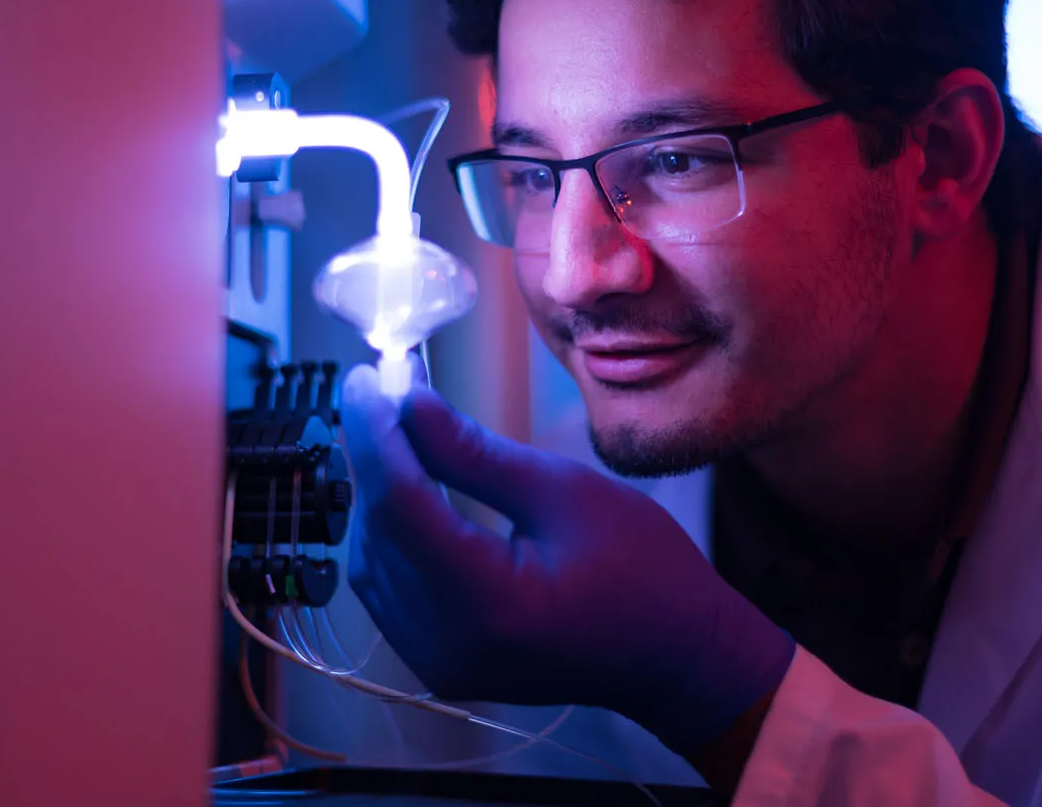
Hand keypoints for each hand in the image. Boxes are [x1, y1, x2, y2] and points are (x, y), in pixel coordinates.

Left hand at [340, 365, 794, 755]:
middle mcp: (448, 644)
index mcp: (487, 603)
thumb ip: (474, 454)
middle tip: (380, 391)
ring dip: (378, 493)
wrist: (678, 658)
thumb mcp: (564, 491)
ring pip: (372, 561)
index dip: (373, 433)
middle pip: (379, 532)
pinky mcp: (440, 663)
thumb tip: (408, 403)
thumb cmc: (644, 570)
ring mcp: (439, 662)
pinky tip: (409, 488)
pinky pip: (390, 591)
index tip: (363, 378)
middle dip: (373, 455)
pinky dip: (392, 534)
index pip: (398, 505)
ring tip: (396, 431)